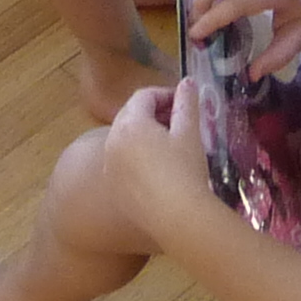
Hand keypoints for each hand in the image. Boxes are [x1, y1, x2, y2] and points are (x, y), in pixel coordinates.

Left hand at [101, 77, 218, 234]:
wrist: (177, 217)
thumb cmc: (185, 170)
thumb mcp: (190, 133)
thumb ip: (186, 104)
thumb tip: (187, 82)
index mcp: (130, 124)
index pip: (143, 96)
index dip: (165, 94)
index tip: (185, 101)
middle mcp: (112, 142)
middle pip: (130, 116)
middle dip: (154, 113)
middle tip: (179, 119)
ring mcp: (110, 166)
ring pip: (124, 139)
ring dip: (145, 134)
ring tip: (171, 143)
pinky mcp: (114, 187)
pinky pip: (122, 161)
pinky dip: (137, 156)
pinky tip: (160, 167)